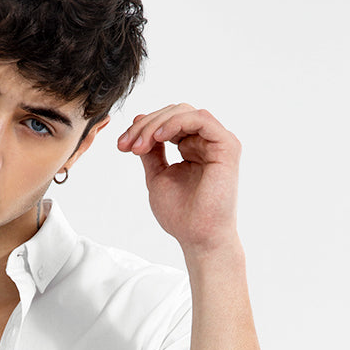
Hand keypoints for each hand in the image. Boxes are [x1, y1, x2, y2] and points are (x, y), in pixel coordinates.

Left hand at [117, 104, 241, 256]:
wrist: (198, 237)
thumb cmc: (181, 215)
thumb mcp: (157, 176)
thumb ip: (150, 151)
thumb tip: (138, 121)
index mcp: (192, 148)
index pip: (167, 123)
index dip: (142, 128)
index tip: (121, 146)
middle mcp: (206, 142)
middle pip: (174, 113)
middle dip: (145, 125)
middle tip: (126, 145)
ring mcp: (218, 142)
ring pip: (184, 112)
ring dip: (156, 124)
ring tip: (139, 146)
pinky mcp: (227, 146)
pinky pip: (200, 119)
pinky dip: (175, 123)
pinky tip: (158, 138)